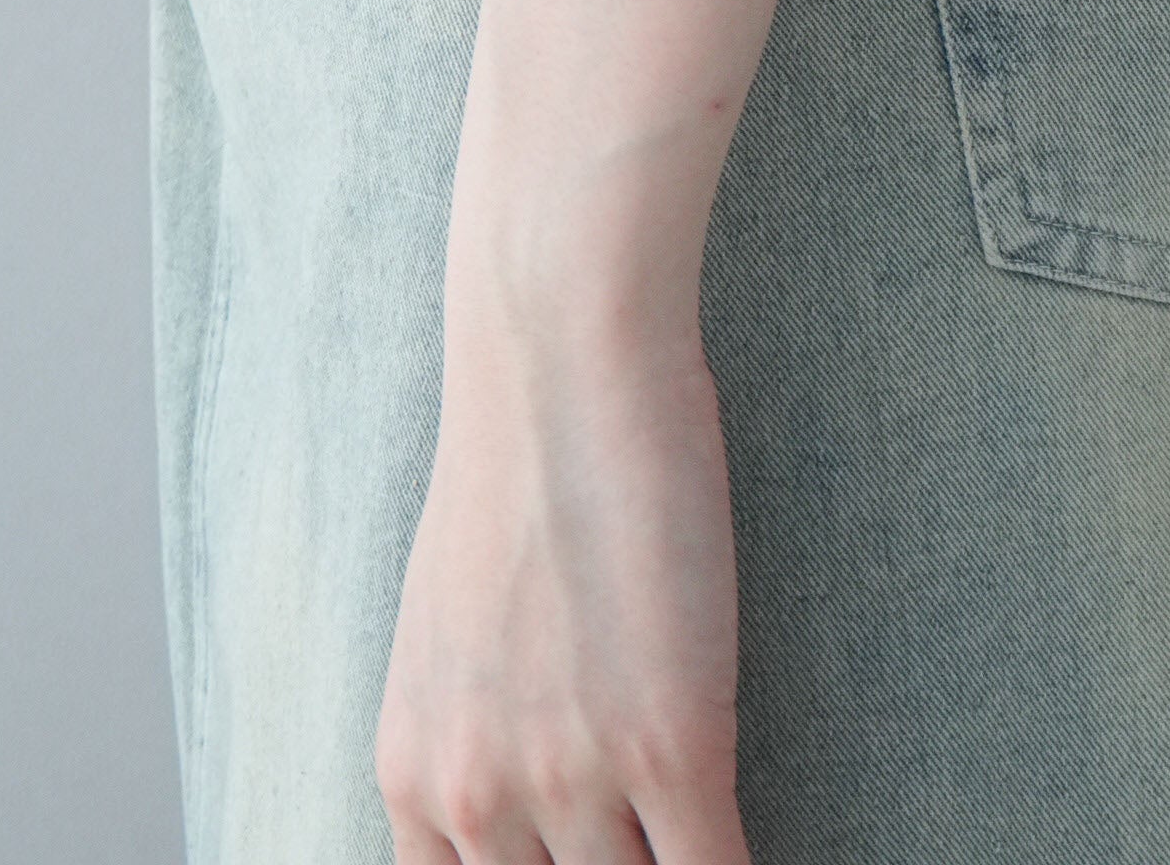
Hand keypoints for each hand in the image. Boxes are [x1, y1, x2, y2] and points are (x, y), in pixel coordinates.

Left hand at [377, 264, 751, 864]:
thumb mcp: (448, 632)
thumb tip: (521, 805)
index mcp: (414, 773)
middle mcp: (478, 795)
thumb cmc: (515, 462)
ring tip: (698, 829)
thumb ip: (472, 734)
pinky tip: (755, 846)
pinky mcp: (674, 745)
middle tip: (642, 844)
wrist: (560, 353)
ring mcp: (575, 777)